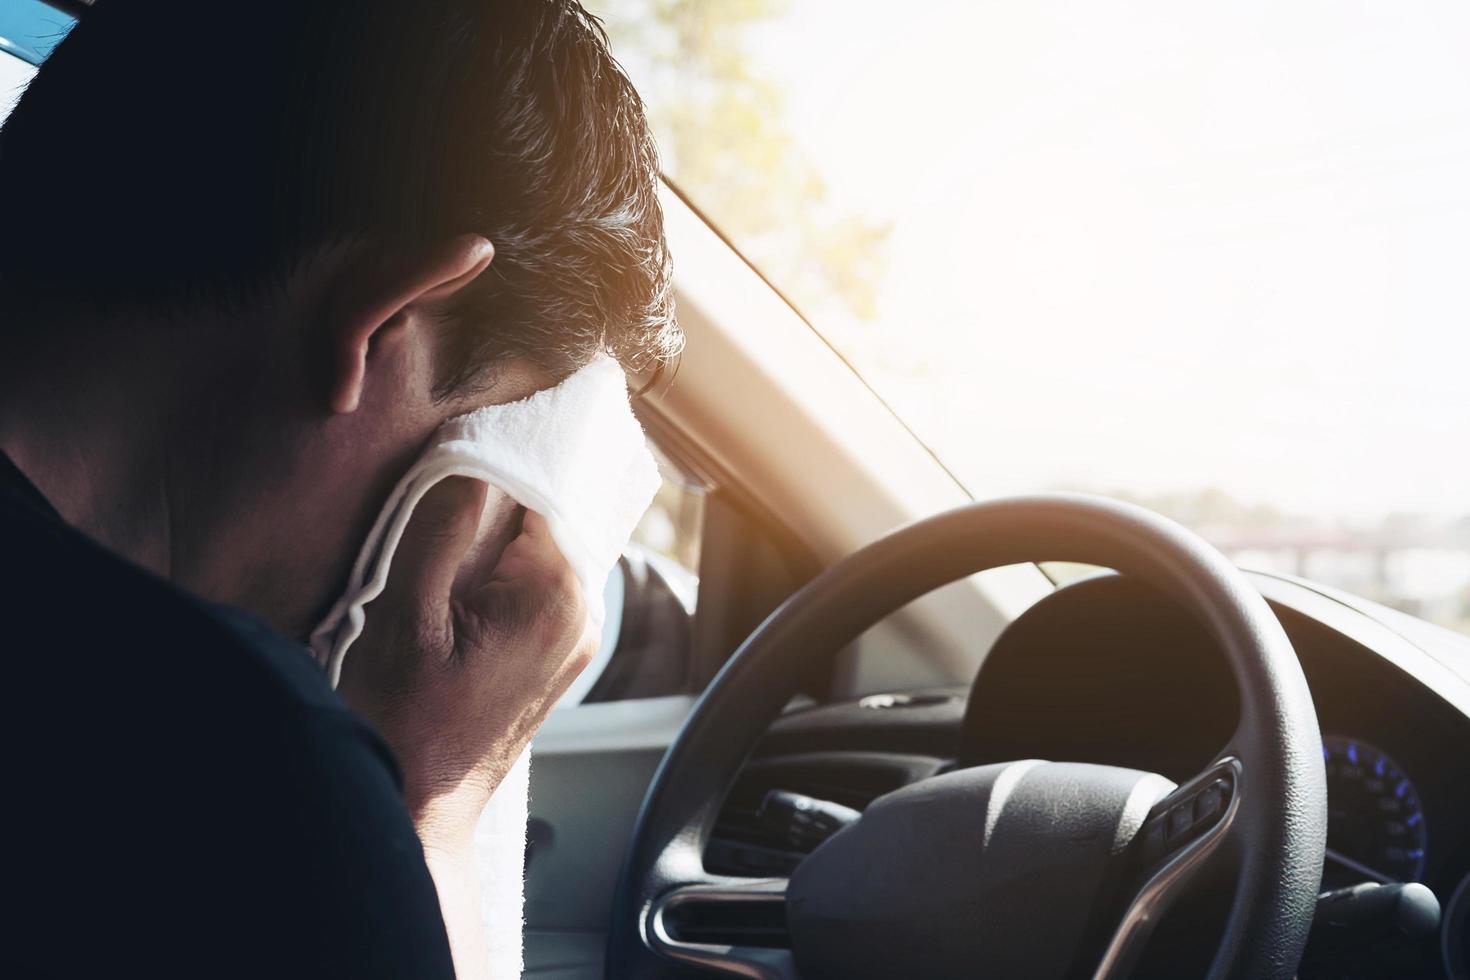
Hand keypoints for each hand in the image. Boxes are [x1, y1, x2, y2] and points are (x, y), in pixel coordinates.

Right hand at [338, 476, 595, 850]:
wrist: (421, 805)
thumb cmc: (406, 718)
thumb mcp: (409, 612)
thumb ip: (443, 527)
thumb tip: (472, 460)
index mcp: (556, 595)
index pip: (544, 490)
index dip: (497, 466)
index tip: (456, 455)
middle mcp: (583, 613)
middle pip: (548, 518)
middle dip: (499, 501)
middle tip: (444, 494)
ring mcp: (576, 637)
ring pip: (544, 549)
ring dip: (499, 536)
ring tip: (447, 538)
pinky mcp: (559, 653)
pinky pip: (542, 583)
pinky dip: (507, 567)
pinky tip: (464, 575)